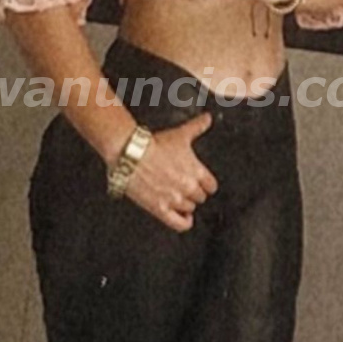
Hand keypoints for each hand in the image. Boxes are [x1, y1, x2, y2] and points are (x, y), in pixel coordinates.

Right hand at [122, 112, 218, 232]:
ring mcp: (175, 199)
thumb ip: (197, 127)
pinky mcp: (160, 209)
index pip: (211, 186)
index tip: (200, 182)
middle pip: (200, 198)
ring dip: (184, 204)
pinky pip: (180, 224)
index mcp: (197, 171)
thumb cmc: (153, 143)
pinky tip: (184, 219)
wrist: (131, 152)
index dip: (205, 184)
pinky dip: (184, 222)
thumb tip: (207, 118)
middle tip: (182, 186)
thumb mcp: (180, 134)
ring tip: (176, 196)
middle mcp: (189, 187)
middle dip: (193, 192)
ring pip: (189, 208)